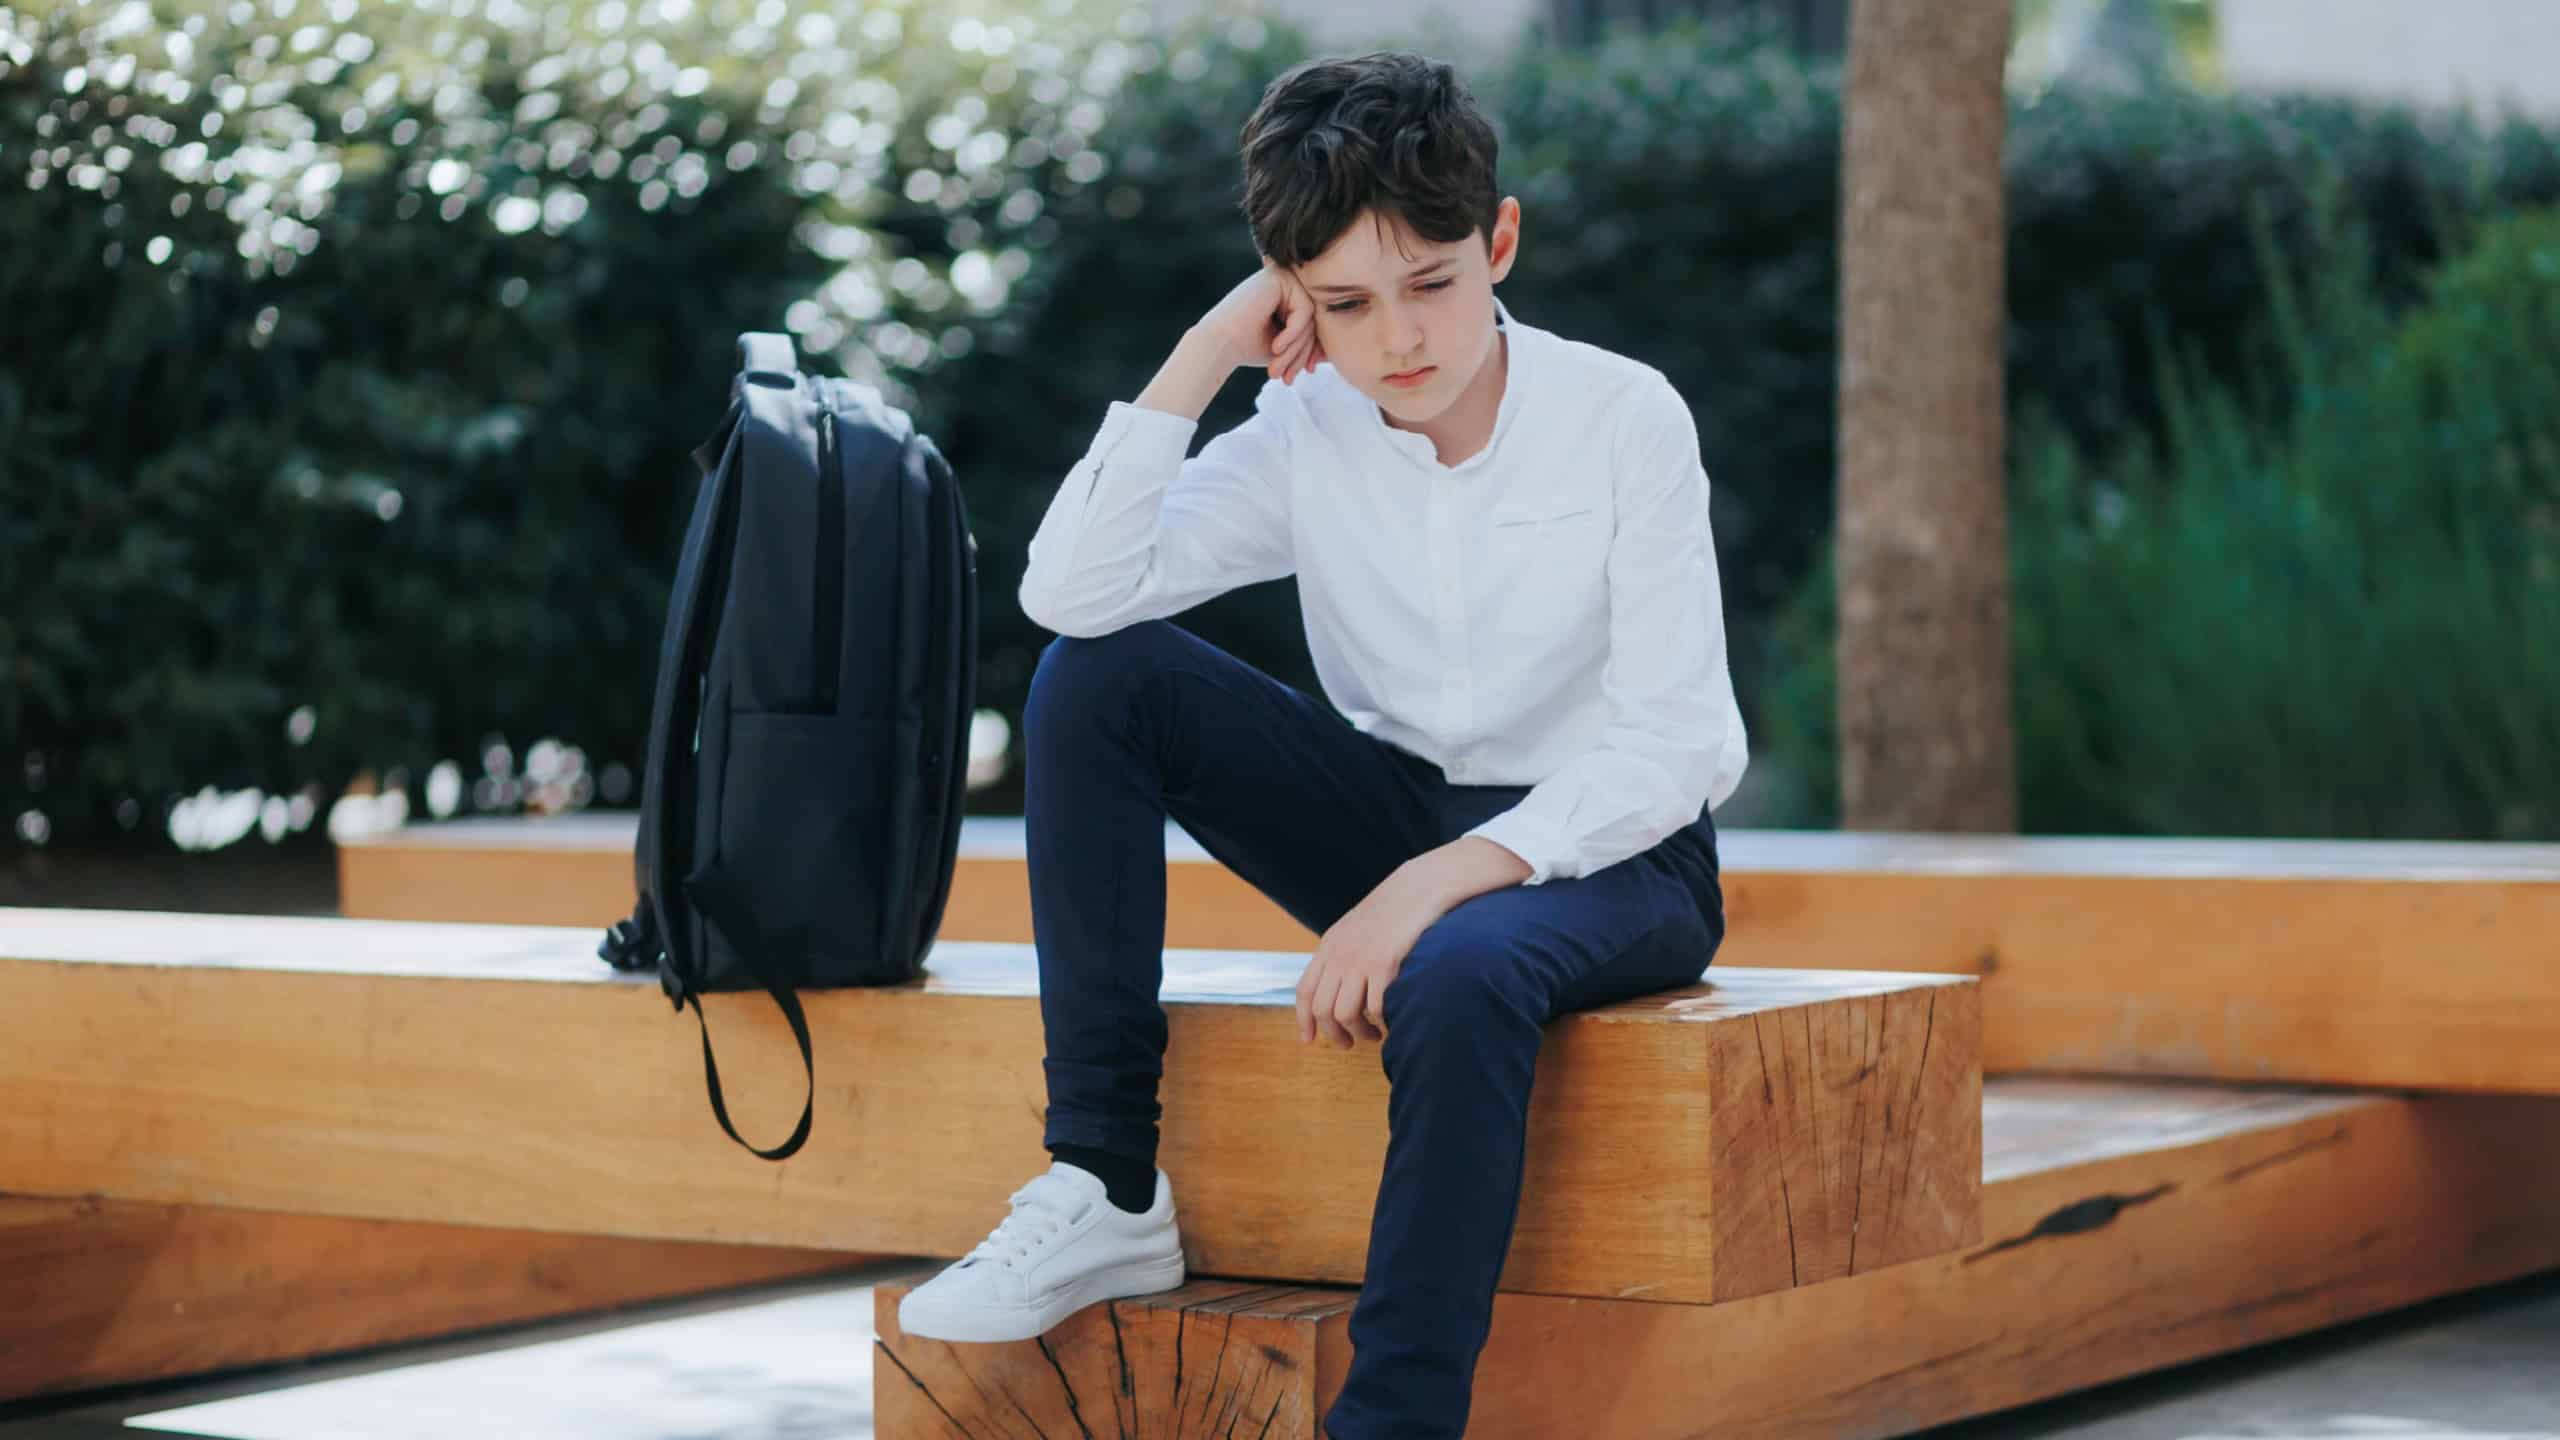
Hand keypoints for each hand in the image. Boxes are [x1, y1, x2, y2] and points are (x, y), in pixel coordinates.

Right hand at [1197, 261, 1326, 384]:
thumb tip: (1335, 350)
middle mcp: (1287, 282)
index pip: (1316, 322)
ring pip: (1312, 316)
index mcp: (1289, 295)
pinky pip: (1304, 310)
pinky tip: (1276, 346)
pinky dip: (1294, 333)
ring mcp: (1283, 276)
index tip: (1308, 372)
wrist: (1219, 344)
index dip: (1314, 349)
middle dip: (1303, 352)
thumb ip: (1310, 343)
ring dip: (1297, 347)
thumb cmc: (1248, 347)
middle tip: (1289, 376)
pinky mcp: (1279, 277)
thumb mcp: (1287, 347)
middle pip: (1315, 319)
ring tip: (1279, 367)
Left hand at [1296, 867, 1442, 1050]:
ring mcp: (1361, 960)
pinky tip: (1391, 1021)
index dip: (1303, 1019)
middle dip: (1334, 1035)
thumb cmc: (1394, 910)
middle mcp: (1340, 955)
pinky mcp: (1385, 965)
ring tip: (1373, 1034)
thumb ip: (1343, 954)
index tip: (1309, 1039)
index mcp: (1329, 946)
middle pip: (1322, 1009)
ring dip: (1359, 1033)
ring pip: (1345, 1014)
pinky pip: (1375, 1008)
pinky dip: (1381, 1022)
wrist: (1420, 887)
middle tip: (1348, 1045)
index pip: (1305, 991)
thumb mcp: (1356, 928)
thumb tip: (1338, 987)